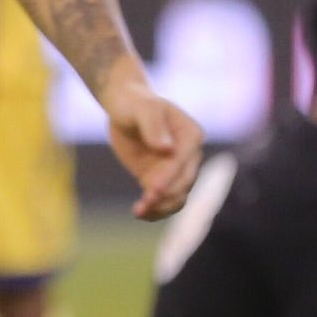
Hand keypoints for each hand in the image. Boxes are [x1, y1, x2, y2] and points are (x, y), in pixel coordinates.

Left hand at [101, 65, 202, 219]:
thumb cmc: (135, 103)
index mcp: (191, 135)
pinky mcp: (162, 178)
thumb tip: (167, 149)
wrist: (125, 106)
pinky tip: (140, 214)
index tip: (151, 188)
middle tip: (144, 204)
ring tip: (140, 212)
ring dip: (161, 207)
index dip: (168, 176)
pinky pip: (164, 199)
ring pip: (177, 196)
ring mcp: (176, 169)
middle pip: (184, 183)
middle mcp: (190, 155)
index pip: (182, 161)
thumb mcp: (142, 108)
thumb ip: (153, 126)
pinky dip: (154, 209)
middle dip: (165, 196)